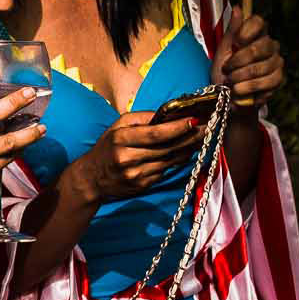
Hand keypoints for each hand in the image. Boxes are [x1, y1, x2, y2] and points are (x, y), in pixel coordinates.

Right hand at [67, 112, 203, 202]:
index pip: (155, 134)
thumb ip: (142, 118)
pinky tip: (183, 153)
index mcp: (120, 139)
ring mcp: (135, 174)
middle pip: (167, 147)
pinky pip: (165, 171)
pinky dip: (176, 161)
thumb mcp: (117, 127)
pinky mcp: (142, 185)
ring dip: (188, 149)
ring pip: (170, 160)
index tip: (195, 120)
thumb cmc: (107, 147)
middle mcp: (127, 158)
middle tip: (207, 128)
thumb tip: (170, 114)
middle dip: (190, 137)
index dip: (177, 128)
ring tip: (200, 138)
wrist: (91, 178)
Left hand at [212, 13, 284, 104]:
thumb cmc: (225, 70)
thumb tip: (237, 8)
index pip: (258, 22)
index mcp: (257, 34)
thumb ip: (232, 30)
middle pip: (259, 48)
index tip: (234, 44)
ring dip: (240, 78)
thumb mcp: (223, 50)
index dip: (245, 32)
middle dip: (238, 62)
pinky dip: (248, 88)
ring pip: (261, 68)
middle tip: (226, 69)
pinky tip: (240, 90)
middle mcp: (271, 46)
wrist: (227, 95)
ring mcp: (277, 62)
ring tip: (230, 82)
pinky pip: (266, 83)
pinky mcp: (278, 79)